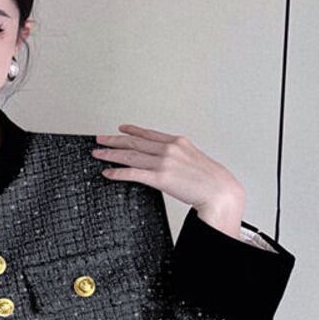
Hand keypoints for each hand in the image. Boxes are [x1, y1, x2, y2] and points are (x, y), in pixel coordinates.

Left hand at [91, 123, 245, 211]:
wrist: (220, 190)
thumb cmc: (212, 180)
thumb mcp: (195, 160)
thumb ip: (180, 158)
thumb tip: (170, 163)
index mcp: (178, 142)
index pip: (149, 134)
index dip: (132, 131)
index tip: (120, 129)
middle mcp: (169, 149)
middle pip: (134, 142)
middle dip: (114, 140)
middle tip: (99, 138)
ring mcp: (164, 162)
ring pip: (130, 155)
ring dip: (111, 154)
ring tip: (98, 154)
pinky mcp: (160, 178)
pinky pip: (133, 173)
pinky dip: (118, 173)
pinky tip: (108, 173)